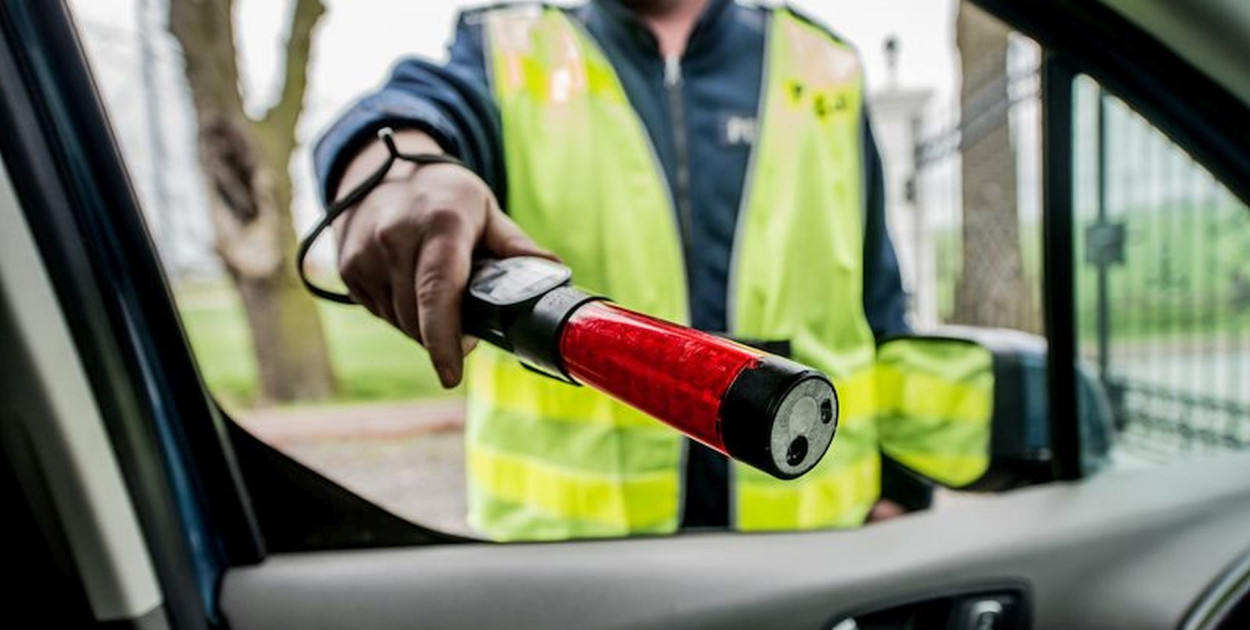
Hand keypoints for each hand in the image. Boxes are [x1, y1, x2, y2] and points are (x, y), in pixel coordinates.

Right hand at [333, 129, 553, 387]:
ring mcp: (365, 254)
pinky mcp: (348, 268)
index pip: (439, 292)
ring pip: (399, 321)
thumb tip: (554, 274)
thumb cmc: (444, 194)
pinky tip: (410, 286)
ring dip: (422, 325)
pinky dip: (401, 313)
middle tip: (467, 327)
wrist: (379, 167)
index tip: (451, 376)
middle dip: (444, 336)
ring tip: (436, 294)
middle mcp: (396, 238)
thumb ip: (515, 246)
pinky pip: (380, 312)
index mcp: (440, 224)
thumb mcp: (485, 209)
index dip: (444, 339)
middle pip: (418, 319)